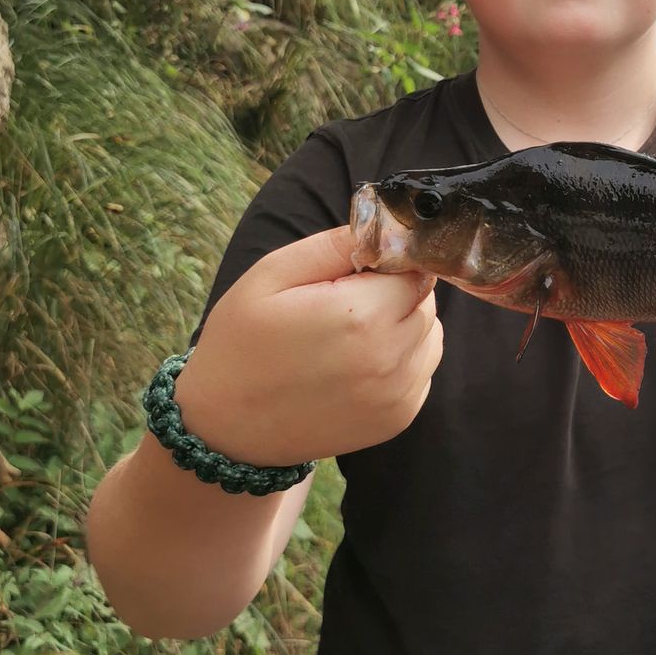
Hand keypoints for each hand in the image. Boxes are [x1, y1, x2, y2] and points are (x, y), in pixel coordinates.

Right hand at [175, 224, 441, 466]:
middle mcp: (391, 360)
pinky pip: (422, 371)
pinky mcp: (398, 419)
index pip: (416, 268)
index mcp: (363, 317)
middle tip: (344, 303)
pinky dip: (401, 360)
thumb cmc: (242, 344)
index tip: (356, 271)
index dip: (388, 263)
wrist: (225, 429)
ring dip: (403, 326)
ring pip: (430, 336)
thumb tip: (386, 225)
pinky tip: (356, 363)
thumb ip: (335, 244)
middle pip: (426, 302)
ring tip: (350, 334)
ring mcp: (398, 395)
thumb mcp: (273, 275)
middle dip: (396, 293)